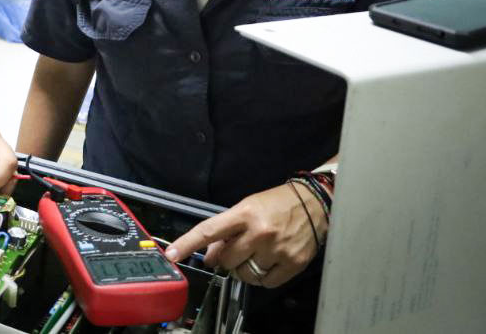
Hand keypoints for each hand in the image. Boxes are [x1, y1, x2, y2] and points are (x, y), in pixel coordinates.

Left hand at [163, 182, 325, 287]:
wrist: (314, 203)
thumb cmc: (276, 204)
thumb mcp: (247, 209)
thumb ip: (226, 232)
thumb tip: (209, 257)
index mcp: (244, 214)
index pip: (209, 230)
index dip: (187, 244)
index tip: (171, 255)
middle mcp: (259, 232)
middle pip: (226, 260)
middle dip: (227, 258)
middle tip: (237, 249)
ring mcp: (277, 249)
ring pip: (245, 274)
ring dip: (244, 269)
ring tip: (255, 255)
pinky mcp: (293, 263)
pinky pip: (266, 283)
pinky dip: (263, 277)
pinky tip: (268, 262)